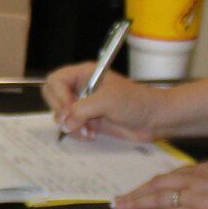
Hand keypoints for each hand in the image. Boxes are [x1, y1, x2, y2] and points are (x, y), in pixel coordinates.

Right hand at [43, 65, 168, 142]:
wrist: (154, 119)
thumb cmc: (136, 102)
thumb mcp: (108, 100)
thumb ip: (82, 109)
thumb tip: (64, 122)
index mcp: (84, 74)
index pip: (56, 81)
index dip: (59, 96)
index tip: (69, 109)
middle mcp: (81, 88)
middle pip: (53, 97)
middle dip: (62, 112)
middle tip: (74, 121)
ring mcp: (84, 105)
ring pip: (61, 116)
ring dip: (71, 126)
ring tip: (87, 131)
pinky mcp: (89, 120)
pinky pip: (72, 127)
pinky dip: (77, 133)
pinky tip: (91, 134)